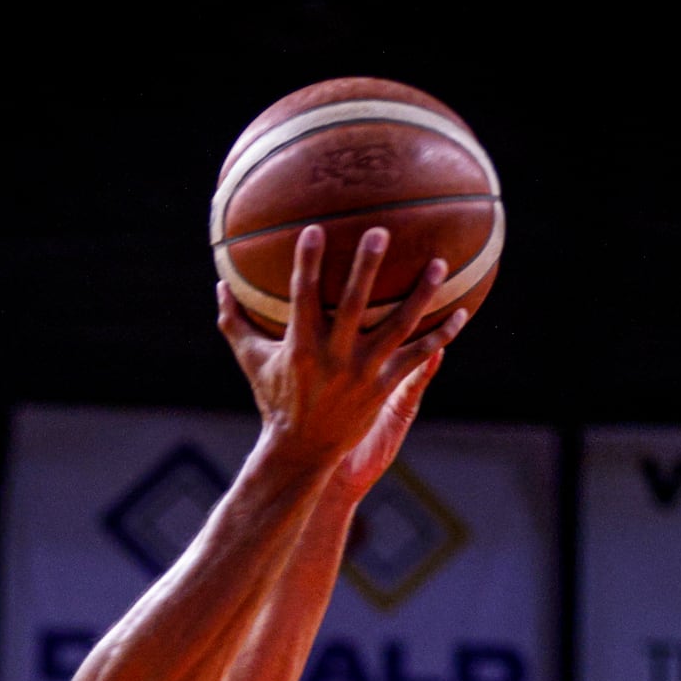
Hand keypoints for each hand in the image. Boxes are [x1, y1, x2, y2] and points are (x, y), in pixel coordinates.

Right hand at [217, 226, 465, 470]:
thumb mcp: (251, 361)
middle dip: (366, 267)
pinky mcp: (385, 387)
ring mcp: (364, 372)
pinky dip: (441, 336)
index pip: (303, 295)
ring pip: (398, 327)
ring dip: (421, 295)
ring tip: (439, 265)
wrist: (303, 450)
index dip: (308, 262)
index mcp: (301, 346)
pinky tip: (460, 314)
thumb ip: (234, 322)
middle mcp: (335, 356)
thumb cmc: (274, 400)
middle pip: (355, 303)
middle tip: (380, 231)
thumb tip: (220, 283)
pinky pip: (418, 356)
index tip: (315, 229)